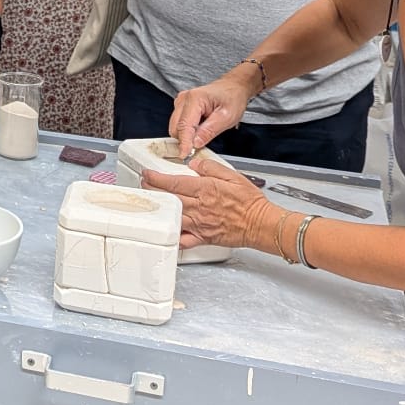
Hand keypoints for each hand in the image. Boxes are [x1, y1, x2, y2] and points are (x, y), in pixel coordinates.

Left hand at [141, 155, 276, 249]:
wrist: (261, 224)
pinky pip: (183, 240)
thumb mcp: (233, 176)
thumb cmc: (250, 202)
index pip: (174, 182)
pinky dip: (172, 236)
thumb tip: (194, 164)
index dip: (156, 178)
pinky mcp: (203, 238)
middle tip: (144, 184)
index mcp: (206, 189)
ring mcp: (200, 224)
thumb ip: (211, 167)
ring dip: (159, 208)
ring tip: (151, 202)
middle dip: (152, 190)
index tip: (147, 174)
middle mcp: (200, 207)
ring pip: (172, 216)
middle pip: (169, 198)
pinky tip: (165, 230)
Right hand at [168, 71, 252, 152]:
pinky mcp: (181, 107)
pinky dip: (187, 132)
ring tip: (202, 137)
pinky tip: (199, 132)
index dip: (184, 143)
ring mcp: (181, 103)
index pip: (184, 125)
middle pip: (176, 127)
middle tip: (198, 150)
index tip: (185, 155)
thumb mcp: (227, 117)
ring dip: (186, 137)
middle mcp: (184, 99)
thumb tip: (195, 143)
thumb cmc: (232, 98)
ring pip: (175, 127)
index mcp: (195, 98)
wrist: (233, 87)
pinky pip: (179, 124)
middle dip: (185, 141)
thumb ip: (210, 130)